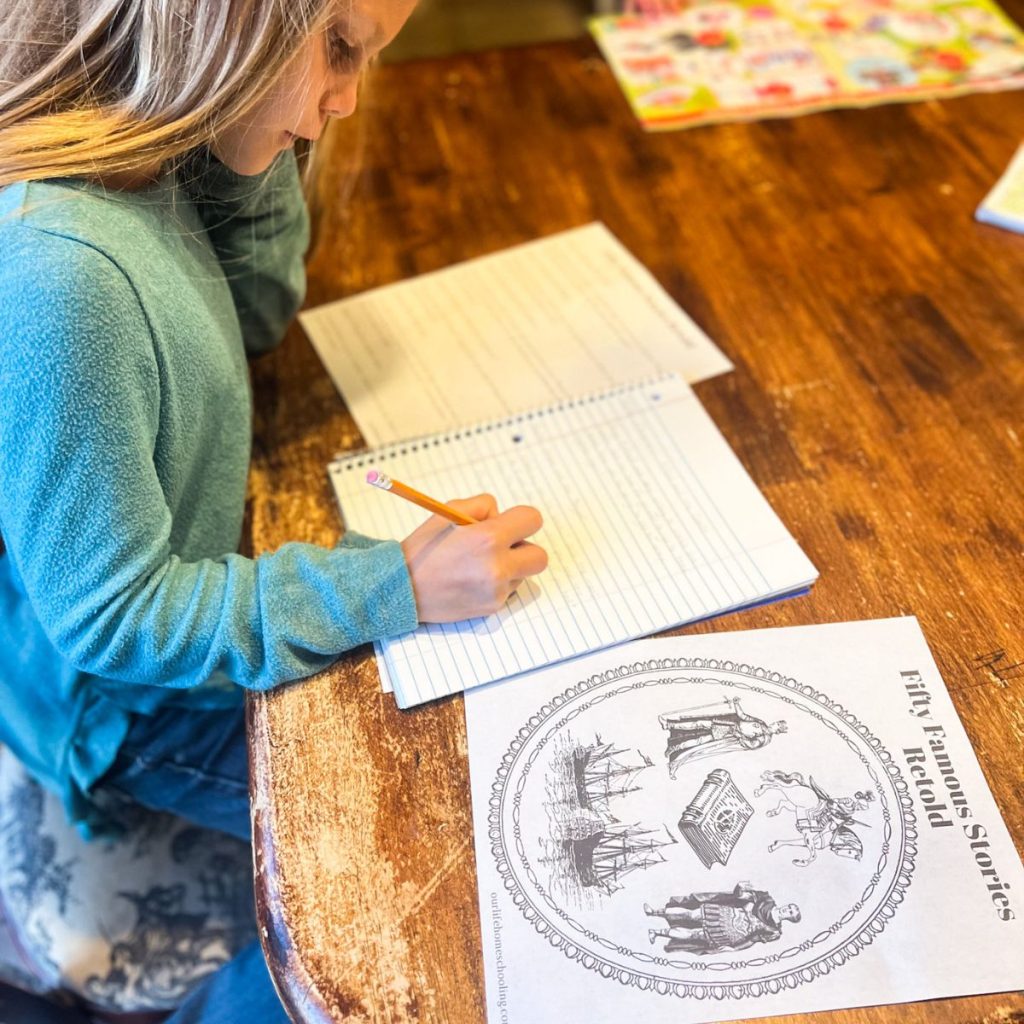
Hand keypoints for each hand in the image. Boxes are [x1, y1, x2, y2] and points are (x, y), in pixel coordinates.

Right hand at [401, 494, 547, 622]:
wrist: (402, 587)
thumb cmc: (425, 548)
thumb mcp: (448, 511)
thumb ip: (482, 507)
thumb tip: (502, 516)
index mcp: (488, 537)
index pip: (533, 520)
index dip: (522, 519)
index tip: (509, 524)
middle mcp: (498, 566)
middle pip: (539, 556)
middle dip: (524, 548)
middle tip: (502, 546)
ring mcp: (497, 590)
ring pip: (523, 574)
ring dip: (509, 567)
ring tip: (478, 565)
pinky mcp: (492, 607)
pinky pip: (508, 590)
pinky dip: (497, 584)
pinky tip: (472, 580)